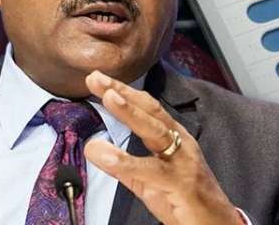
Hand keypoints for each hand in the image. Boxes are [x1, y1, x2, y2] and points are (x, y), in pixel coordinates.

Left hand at [84, 71, 242, 224]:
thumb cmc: (184, 200)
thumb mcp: (148, 180)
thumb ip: (122, 163)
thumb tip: (93, 147)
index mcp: (175, 138)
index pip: (147, 109)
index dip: (123, 91)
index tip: (98, 78)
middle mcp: (181, 144)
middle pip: (151, 112)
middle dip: (124, 93)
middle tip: (97, 78)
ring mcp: (184, 162)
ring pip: (156, 132)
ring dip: (131, 113)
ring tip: (108, 98)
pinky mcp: (183, 184)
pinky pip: (153, 171)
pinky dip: (128, 161)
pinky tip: (107, 155)